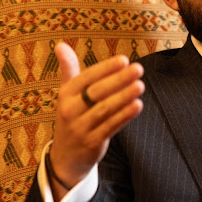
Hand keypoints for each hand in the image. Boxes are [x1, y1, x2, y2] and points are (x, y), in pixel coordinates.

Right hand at [48, 43, 143, 199]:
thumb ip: (69, 69)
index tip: (124, 60)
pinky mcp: (92, 143)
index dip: (105, 69)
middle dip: (119, 80)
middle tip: (138, 68)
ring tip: (140, 85)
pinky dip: (124, 116)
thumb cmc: (72, 115)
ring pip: (104, 110)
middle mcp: (69, 111)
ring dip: (124, 97)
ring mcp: (80, 128)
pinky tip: (138, 105)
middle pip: (96, 93)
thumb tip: (60, 45)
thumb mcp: (67, 93)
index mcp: (65, 95)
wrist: (66, 156)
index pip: (86, 78)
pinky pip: (110, 127)